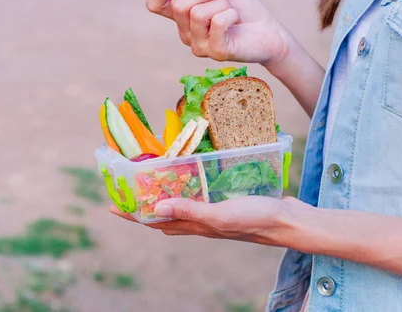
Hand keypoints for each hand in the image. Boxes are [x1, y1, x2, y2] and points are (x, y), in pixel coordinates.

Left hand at [109, 196, 305, 245]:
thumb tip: (157, 206)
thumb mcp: (220, 215)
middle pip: (162, 214)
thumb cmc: (256, 219)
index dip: (132, 214)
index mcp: (195, 225)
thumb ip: (191, 211)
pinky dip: (187, 187)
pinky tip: (190, 176)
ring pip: (179, 205)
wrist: (288, 222)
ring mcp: (212, 212)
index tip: (112, 204)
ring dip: (163, 194)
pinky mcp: (224, 202)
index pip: (154, 220)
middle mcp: (199, 220)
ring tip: (151, 178)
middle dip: (143, 204)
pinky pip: (197, 195)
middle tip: (129, 187)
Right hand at [146, 0, 290, 68]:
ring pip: (198, 13)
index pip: (155, 4)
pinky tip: (237, 20)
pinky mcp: (215, 52)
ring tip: (232, 11)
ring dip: (222, 3)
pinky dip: (231, 13)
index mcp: (182, 17)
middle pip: (179, 5)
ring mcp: (198, 45)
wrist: (269, 31)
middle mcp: (185, 33)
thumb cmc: (243, 10)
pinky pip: (218, 22)